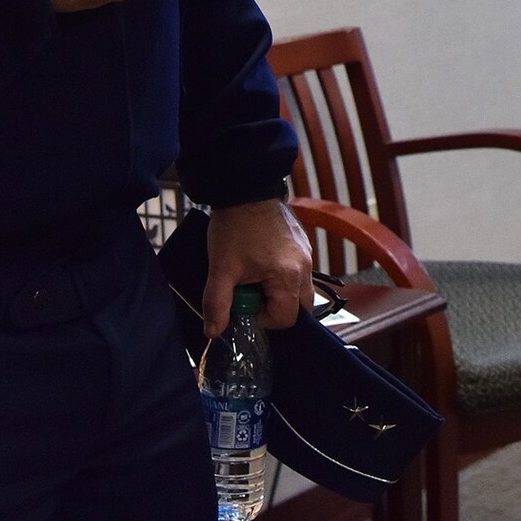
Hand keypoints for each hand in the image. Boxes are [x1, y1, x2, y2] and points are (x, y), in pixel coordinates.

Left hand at [200, 199, 313, 337]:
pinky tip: (262, 263)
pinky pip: (300, 271)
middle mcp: (305, 267)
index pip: (286, 319)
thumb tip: (213, 333)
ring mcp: (307, 253)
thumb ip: (217, 304)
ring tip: (255, 278)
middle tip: (252, 296)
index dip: (263, 321)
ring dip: (280, 292)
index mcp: (288, 277)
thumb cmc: (235, 228)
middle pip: (301, 308)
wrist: (246, 187)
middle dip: (276, 309)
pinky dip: (283, 276)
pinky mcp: (303, 243)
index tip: (245, 306)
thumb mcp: (221, 268)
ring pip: (301, 289)